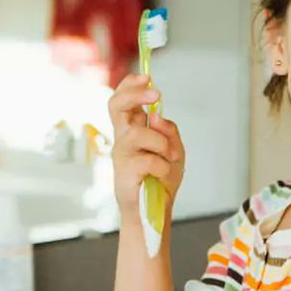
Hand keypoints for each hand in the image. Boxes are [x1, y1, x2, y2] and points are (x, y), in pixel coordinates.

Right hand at [108, 74, 185, 213]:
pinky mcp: (124, 172)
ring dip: (163, 145)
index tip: (147, 78)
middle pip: (116, 105)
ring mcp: (121, 155)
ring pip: (141, 134)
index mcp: (132, 129)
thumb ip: (169, 131)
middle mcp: (122, 138)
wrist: (153, 212)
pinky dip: (164, 167)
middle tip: (156, 95)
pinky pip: (150, 160)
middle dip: (135, 95)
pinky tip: (163, 176)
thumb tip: (156, 118)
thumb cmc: (160, 179)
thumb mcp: (174, 149)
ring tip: (170, 158)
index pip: (122, 99)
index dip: (130, 85)